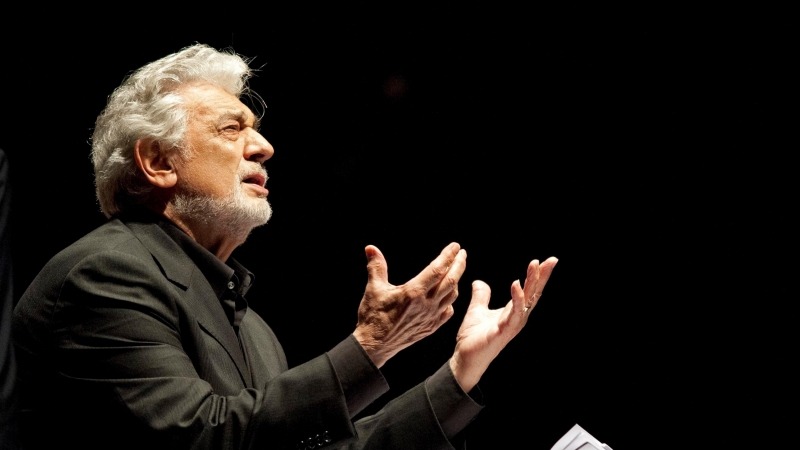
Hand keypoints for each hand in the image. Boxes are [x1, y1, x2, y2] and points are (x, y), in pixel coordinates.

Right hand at [353, 243, 466, 367]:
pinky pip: (448, 311)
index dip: (448, 256)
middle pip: (450, 281)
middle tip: (462, 253)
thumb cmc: (373, 317)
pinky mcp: (431, 327)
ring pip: (452, 296)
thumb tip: (370, 248)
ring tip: (456, 270)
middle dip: (459, 265)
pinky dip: (451, 300)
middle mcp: (426, 304)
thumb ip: (376, 266)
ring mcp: (431, 317)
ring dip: (456, 281)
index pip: (437, 269)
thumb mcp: (374, 289)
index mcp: (413, 292)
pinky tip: (448, 295)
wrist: (375, 345)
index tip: (455, 246)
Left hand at [449, 257, 557, 391]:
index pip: (529, 290)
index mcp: (513, 312)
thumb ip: (481, 296)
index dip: (537, 276)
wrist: (465, 359)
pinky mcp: (504, 331)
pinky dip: (516, 298)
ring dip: (532, 282)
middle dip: (542, 276)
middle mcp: (517, 317)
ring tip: (535, 265)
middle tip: (551, 260)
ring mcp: (512, 325)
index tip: (545, 260)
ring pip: (527, 300)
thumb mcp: (477, 310)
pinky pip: (513, 312)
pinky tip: (516, 284)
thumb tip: (479, 282)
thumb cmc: (473, 339)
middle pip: (533, 294)